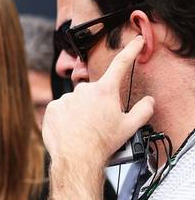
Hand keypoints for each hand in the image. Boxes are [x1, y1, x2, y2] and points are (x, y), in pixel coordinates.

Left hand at [42, 35, 153, 165]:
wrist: (76, 158)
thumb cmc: (102, 143)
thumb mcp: (131, 127)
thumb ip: (144, 110)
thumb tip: (148, 101)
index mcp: (105, 91)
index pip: (121, 65)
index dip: (131, 50)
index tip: (137, 41)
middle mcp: (84, 90)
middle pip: (95, 92)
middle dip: (97, 103)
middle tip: (99, 122)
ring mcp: (66, 98)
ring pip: (77, 101)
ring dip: (80, 111)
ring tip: (83, 129)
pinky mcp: (52, 108)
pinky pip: (61, 109)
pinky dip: (65, 117)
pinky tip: (70, 129)